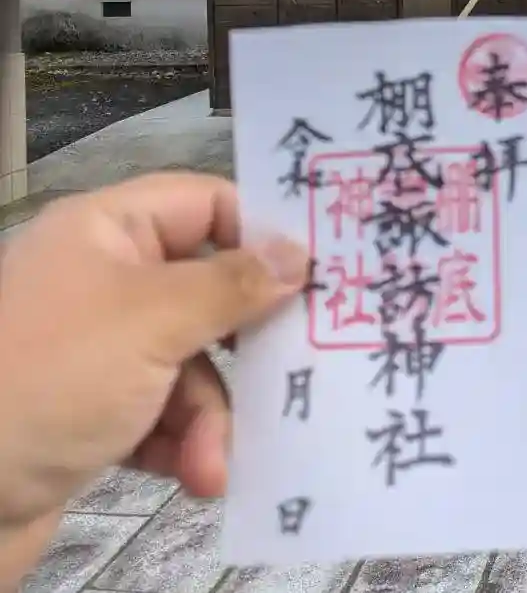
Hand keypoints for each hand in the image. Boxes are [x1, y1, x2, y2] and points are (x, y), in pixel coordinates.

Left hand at [0, 172, 306, 586]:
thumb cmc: (51, 377)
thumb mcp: (151, 320)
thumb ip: (232, 284)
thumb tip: (299, 252)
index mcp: (106, 230)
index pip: (205, 204)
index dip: (261, 232)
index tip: (320, 270)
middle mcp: (100, 279)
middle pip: (204, 290)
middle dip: (243, 346)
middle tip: (298, 370)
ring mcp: (93, 350)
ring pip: (188, 363)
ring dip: (212, 414)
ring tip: (213, 463)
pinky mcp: (87, 414)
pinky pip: (160, 413)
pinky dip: (181, 443)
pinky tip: (194, 476)